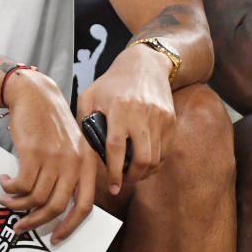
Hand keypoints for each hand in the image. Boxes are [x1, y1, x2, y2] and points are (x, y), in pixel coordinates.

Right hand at [0, 68, 96, 243]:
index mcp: (87, 163)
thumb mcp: (71, 147)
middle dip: (37, 222)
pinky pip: (21, 185)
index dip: (71, 226)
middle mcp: (74, 162)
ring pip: (36, 198)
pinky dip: (10, 189)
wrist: (36, 95)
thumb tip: (58, 209)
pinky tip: (4, 181)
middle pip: (57, 207)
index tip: (56, 239)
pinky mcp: (34, 152)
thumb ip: (71, 173)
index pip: (85, 205)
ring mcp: (55, 157)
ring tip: (6, 200)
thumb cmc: (51, 124)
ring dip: (17, 205)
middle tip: (20, 227)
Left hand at [76, 43, 175, 194]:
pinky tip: (144, 163)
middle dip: (132, 178)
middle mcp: (141, 113)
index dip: (114, 172)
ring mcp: (159, 117)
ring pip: (156, 158)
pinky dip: (156, 162)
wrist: (145, 64)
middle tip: (123, 183)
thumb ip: (83, 121)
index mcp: (118, 108)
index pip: (116, 149)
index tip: (112, 187)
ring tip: (133, 175)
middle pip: (142, 159)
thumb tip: (81, 151)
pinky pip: (166, 150)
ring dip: (145, 173)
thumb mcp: (90, 95)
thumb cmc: (113, 82)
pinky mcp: (170, 119)